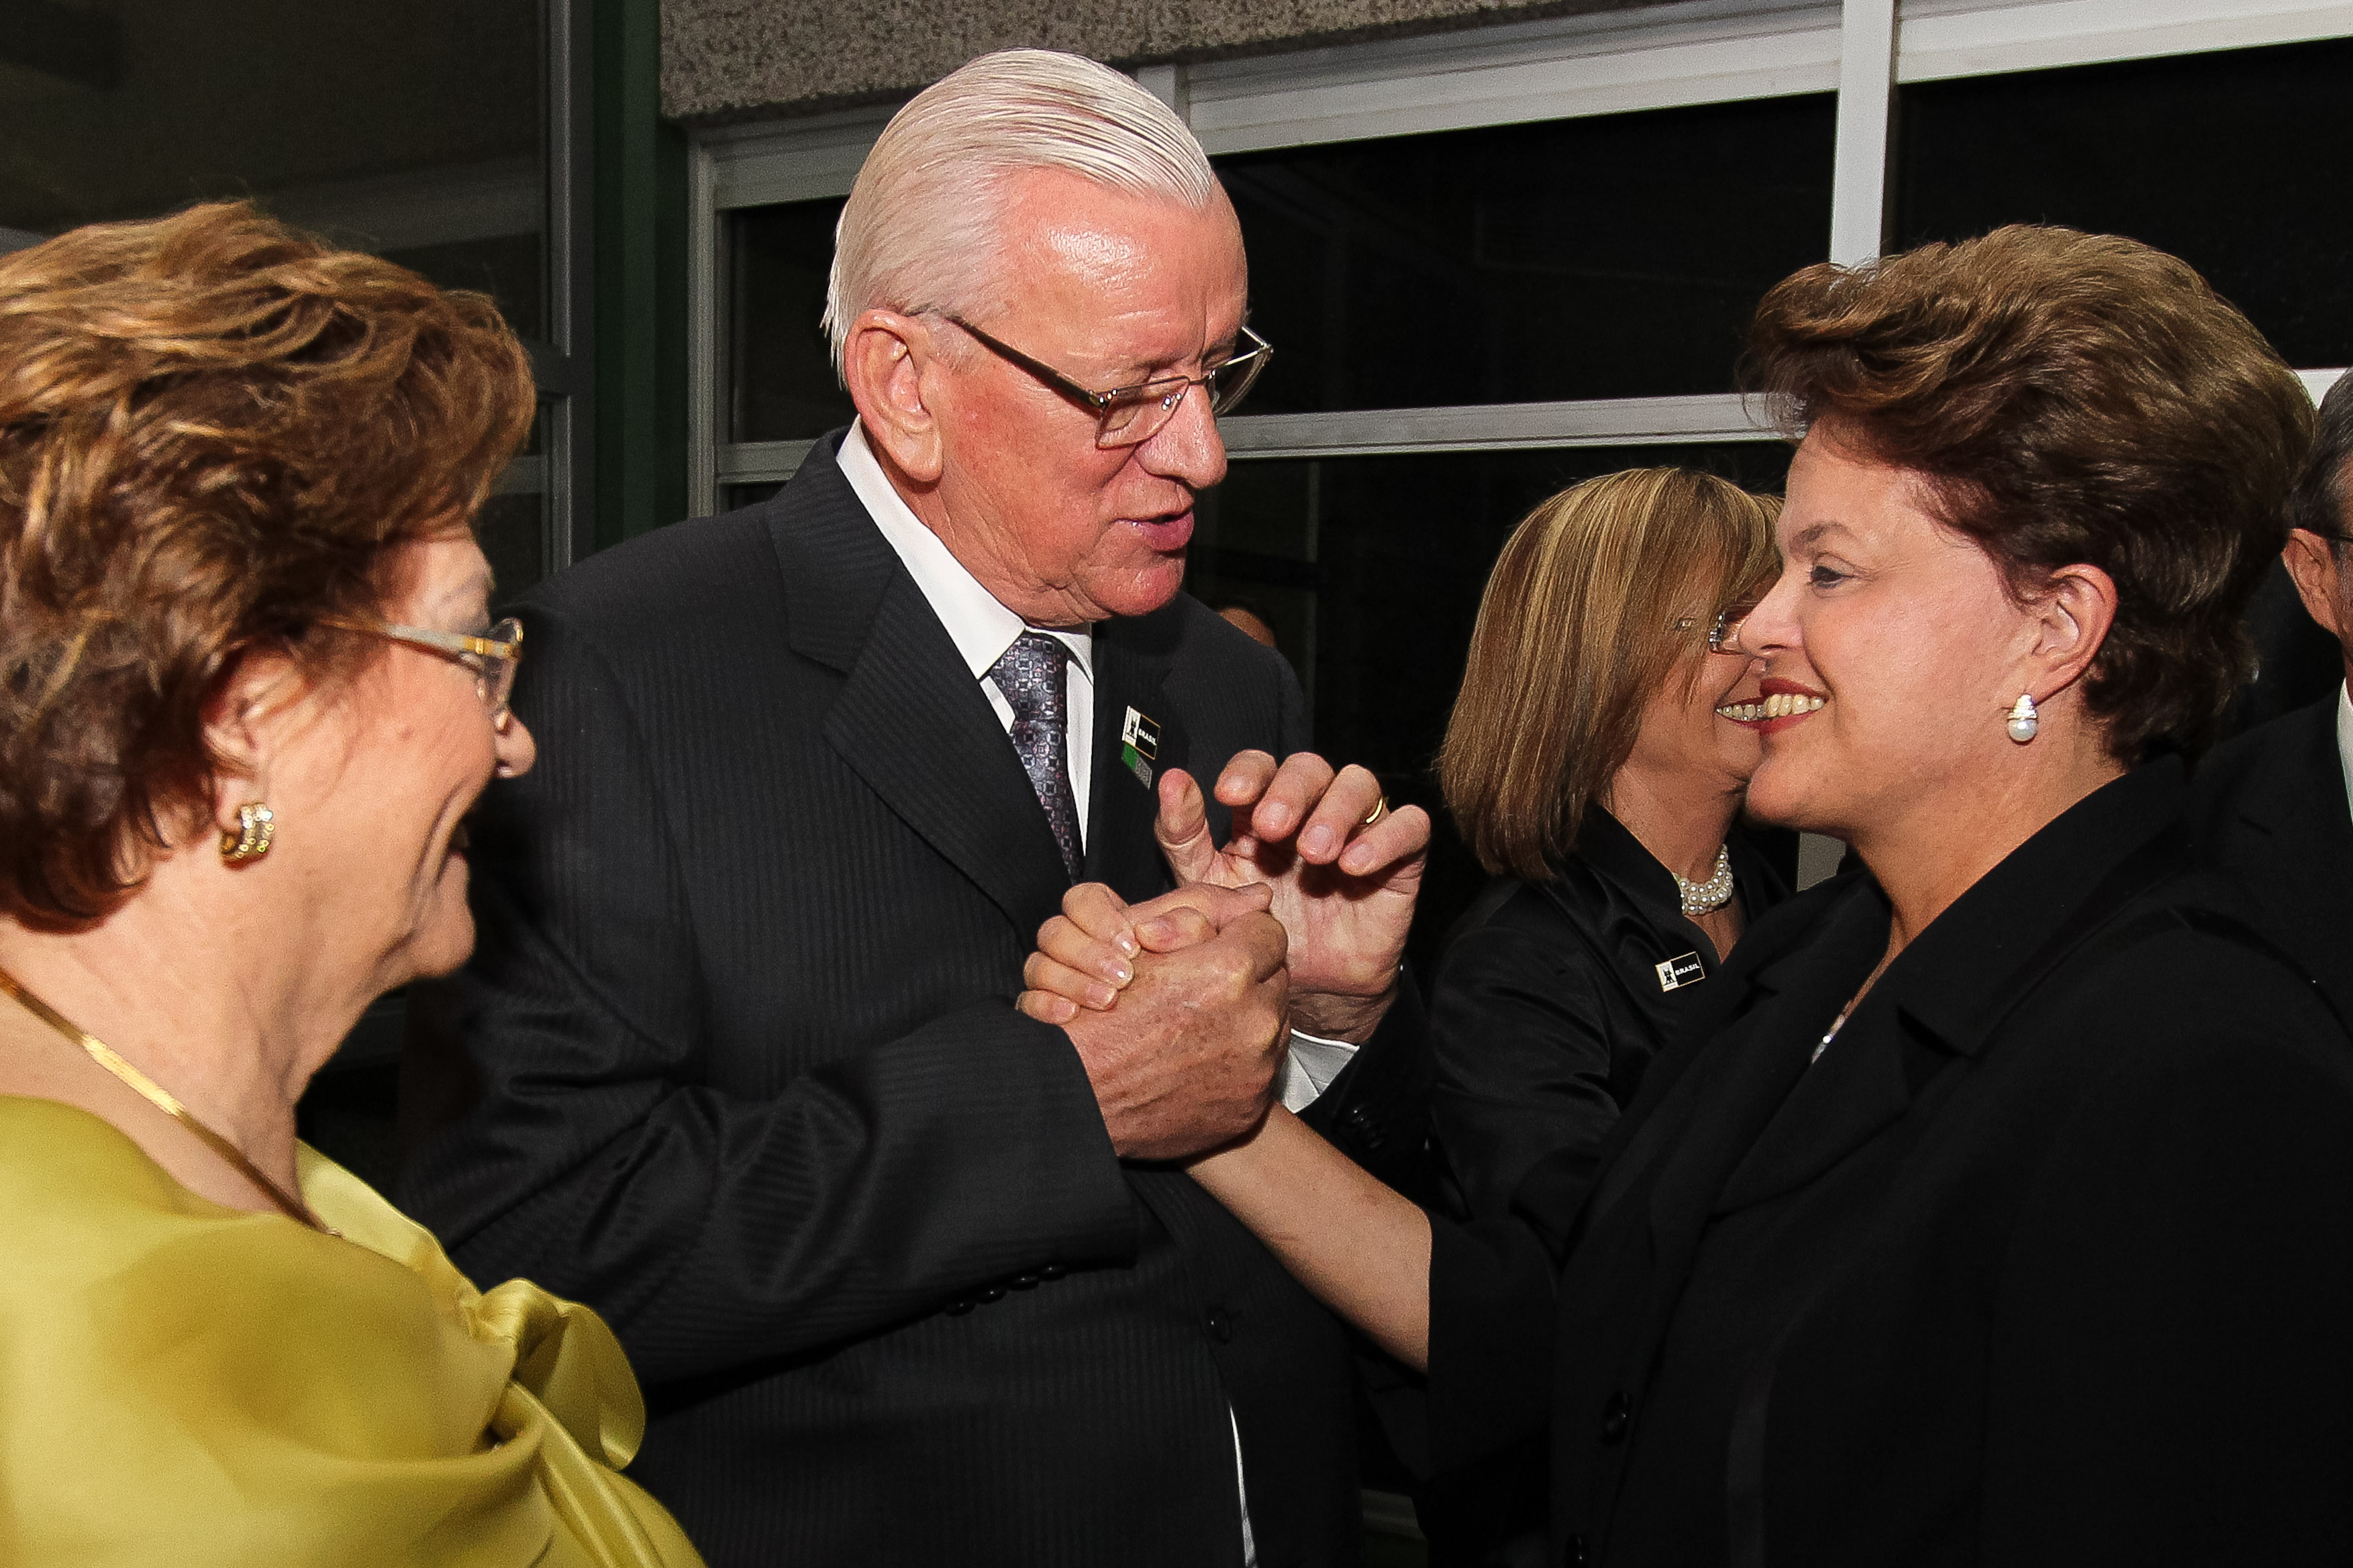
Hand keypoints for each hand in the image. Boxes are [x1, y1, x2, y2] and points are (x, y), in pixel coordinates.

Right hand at [1023, 900, 1291, 1160]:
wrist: (1080, 1102)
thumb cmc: (1100, 1023)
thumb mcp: (1142, 948)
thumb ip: (1203, 915)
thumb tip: (1259, 897)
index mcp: (1230, 972)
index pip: (1268, 931)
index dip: (1239, 934)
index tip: (1219, 946)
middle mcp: (1256, 1022)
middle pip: (1275, 979)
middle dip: (1247, 978)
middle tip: (1203, 988)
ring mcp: (1257, 1071)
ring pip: (1273, 1024)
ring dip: (1247, 1018)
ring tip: (1200, 1024)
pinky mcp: (1251, 1108)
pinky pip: (1264, 1070)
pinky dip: (1242, 1061)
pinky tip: (1205, 1059)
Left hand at [1157, 752, 1428, 1040]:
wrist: (1304, 992)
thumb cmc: (1255, 932)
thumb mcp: (1207, 885)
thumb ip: (1184, 835)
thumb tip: (1172, 779)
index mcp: (1264, 809)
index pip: (1261, 765)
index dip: (1248, 771)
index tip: (1228, 795)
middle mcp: (1312, 811)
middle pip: (1310, 767)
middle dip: (1290, 791)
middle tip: (1272, 828)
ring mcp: (1358, 831)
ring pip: (1361, 784)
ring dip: (1336, 810)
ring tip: (1315, 852)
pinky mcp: (1399, 860)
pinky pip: (1410, 826)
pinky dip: (1387, 836)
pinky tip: (1356, 864)